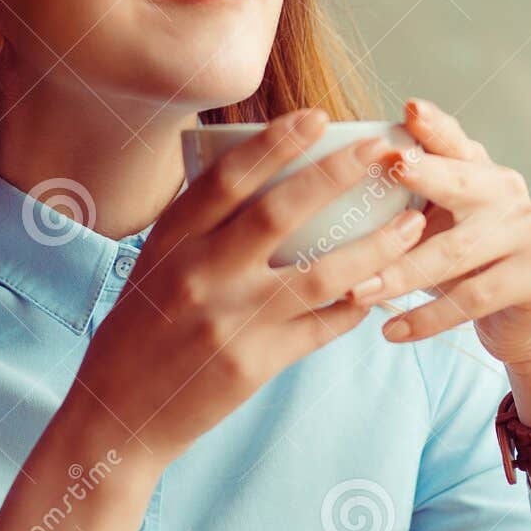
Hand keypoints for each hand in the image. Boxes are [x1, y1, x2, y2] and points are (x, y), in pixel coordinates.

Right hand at [72, 108, 426, 467]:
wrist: (118, 413)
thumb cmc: (141, 329)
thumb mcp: (156, 264)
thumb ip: (200, 227)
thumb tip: (260, 179)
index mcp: (173, 240)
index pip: (228, 177)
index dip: (275, 142)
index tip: (316, 117)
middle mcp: (200, 273)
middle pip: (280, 211)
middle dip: (338, 174)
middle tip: (381, 151)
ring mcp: (231, 320)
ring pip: (322, 273)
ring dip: (375, 246)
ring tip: (412, 225)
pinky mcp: (255, 363)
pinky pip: (321, 327)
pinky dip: (354, 306)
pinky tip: (378, 289)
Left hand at [346, 97, 530, 366]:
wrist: (529, 323)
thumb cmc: (464, 268)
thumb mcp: (436, 230)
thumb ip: (405, 207)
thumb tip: (324, 194)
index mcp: (478, 170)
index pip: (453, 141)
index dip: (434, 125)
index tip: (409, 107)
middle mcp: (507, 191)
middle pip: (459, 182)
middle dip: (424, 175)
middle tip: (391, 165)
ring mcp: (528, 232)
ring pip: (453, 251)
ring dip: (399, 273)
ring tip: (355, 290)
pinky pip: (471, 298)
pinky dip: (426, 318)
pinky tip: (391, 331)